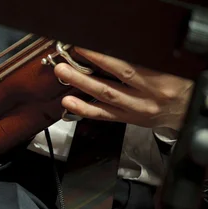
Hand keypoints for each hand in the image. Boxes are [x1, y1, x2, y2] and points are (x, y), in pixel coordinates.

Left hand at [54, 47, 193, 129]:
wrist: (186, 110)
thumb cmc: (178, 85)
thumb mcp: (169, 69)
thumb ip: (145, 60)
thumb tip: (116, 48)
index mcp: (160, 79)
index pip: (128, 67)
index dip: (104, 58)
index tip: (86, 48)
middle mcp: (146, 95)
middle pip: (112, 82)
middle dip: (86, 72)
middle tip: (66, 63)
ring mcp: (135, 109)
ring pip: (105, 97)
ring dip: (81, 86)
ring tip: (64, 75)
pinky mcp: (127, 119)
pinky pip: (103, 115)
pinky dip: (84, 109)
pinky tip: (70, 103)